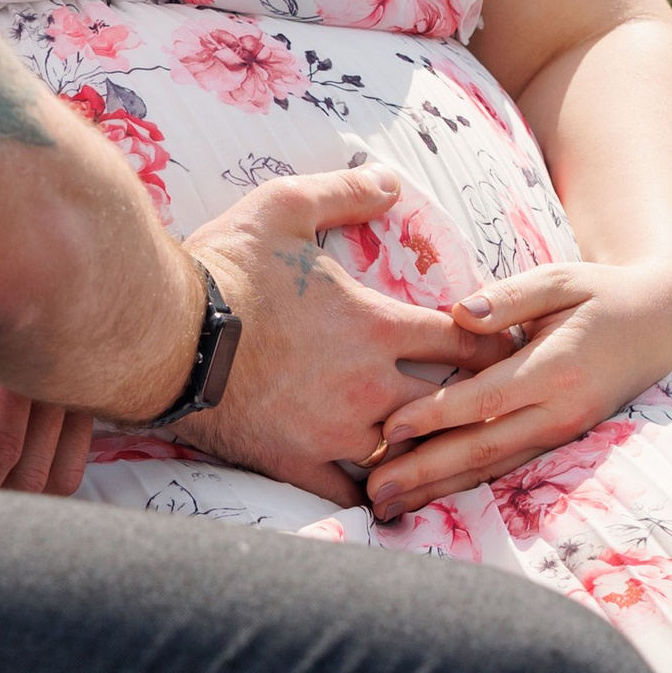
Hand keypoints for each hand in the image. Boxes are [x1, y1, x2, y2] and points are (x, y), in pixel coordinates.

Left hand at [0, 272, 95, 496]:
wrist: (27, 178)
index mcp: (11, 343)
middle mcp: (57, 356)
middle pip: (38, 459)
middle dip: (4, 494)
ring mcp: (82, 355)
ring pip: (70, 448)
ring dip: (38, 483)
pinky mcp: (91, 351)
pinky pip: (88, 422)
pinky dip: (65, 456)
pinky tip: (39, 470)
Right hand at [175, 169, 506, 507]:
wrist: (165, 335)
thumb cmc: (225, 269)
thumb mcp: (284, 207)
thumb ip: (344, 194)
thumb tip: (392, 180)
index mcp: (375, 325)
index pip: (463, 341)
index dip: (491, 345)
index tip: (506, 351)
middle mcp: (369, 385)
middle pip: (449, 403)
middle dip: (471, 402)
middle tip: (488, 404)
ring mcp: (335, 430)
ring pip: (405, 451)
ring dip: (422, 446)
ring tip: (438, 447)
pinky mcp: (297, 462)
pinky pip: (351, 492)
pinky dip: (371, 492)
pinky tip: (382, 492)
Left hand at [361, 254, 671, 521]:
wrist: (658, 324)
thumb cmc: (602, 294)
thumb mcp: (561, 279)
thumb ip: (510, 297)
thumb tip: (458, 314)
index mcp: (556, 368)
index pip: (484, 400)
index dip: (434, 416)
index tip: (387, 428)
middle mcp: (559, 411)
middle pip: (481, 449)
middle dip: (424, 472)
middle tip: (373, 490)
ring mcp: (560, 433)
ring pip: (491, 469)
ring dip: (437, 490)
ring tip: (387, 506)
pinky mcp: (557, 442)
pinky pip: (505, 469)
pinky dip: (464, 486)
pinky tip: (427, 496)